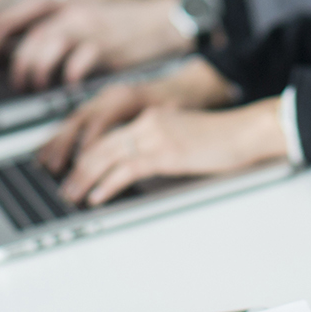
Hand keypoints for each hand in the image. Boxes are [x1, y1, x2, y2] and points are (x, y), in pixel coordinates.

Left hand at [0, 0, 192, 88]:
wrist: (159, 18)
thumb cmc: (116, 25)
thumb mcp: (79, 19)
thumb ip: (50, 32)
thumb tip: (15, 53)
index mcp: (56, 7)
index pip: (6, 18)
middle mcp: (67, 13)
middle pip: (24, 36)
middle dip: (12, 64)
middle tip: (13, 84)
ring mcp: (85, 27)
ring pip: (46, 46)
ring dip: (36, 71)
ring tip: (37, 86)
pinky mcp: (104, 44)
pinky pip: (78, 63)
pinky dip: (68, 78)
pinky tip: (69, 86)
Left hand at [37, 59, 244, 198]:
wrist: (245, 130)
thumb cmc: (222, 137)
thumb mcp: (183, 137)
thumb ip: (160, 145)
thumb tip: (140, 168)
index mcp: (151, 115)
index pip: (108, 133)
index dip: (86, 151)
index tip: (73, 167)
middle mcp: (148, 120)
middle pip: (100, 143)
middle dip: (78, 166)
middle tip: (65, 184)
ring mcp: (155, 135)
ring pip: (106, 155)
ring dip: (85, 177)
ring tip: (73, 193)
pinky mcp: (166, 152)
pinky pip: (126, 169)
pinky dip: (107, 184)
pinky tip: (98, 196)